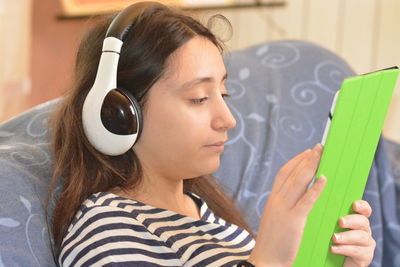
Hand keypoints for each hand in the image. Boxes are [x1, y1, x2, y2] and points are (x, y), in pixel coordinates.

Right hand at [248, 144, 326, 266]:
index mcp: (273, 199)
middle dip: (306, 159)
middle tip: (319, 147)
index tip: (307, 152)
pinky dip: (315, 188)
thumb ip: (283, 205)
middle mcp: (276, 200)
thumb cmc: (272, 241)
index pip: (283, 173)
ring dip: (311, 166)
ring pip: (298, 182)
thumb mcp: (275, 218)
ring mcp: (283, 209)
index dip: (296, 161)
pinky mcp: (293, 221)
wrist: (265, 259)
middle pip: (292, 173)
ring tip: (322, 155)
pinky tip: (324, 179)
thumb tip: (296, 195)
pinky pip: (306, 201)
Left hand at [331, 200, 375, 266]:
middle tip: (340, 222)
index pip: (364, 210)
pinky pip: (357, 251)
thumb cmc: (328, 240)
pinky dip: (344, 249)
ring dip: (347, 236)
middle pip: (363, 221)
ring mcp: (366, 243)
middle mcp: (364, 229)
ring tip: (334, 238)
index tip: (354, 205)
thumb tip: (316, 203)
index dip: (362, 206)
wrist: (332, 261)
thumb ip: (329, 217)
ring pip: (361, 236)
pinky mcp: (366, 256)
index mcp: (356, 220)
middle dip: (352, 220)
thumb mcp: (328, 227)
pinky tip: (333, 249)